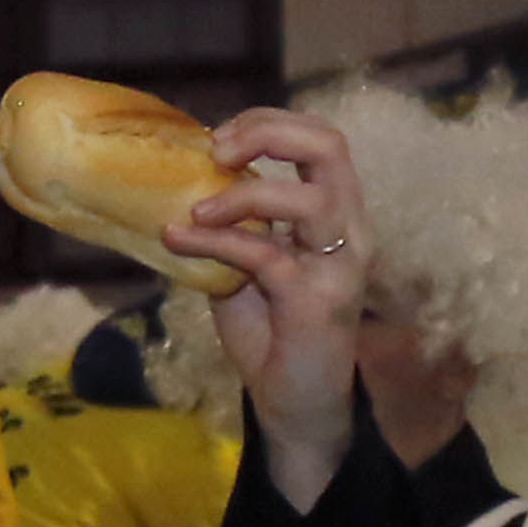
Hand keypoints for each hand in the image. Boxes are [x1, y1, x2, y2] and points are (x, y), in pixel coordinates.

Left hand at [164, 107, 365, 514]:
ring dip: (243, 195)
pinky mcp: (316, 302)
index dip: (270, 123)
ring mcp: (339, 265)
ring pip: (307, 199)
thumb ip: (231, 227)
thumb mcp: (244, 268)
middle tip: (217, 150)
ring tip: (194, 210)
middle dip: (269, 132)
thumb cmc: (272, 334)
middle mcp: (350, 229)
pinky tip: (177, 238)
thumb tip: (178, 188)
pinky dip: (216, 241)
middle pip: (330, 146)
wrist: (294, 403)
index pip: (321, 139)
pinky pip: (266, 255)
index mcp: (337, 213)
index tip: (218, 138)